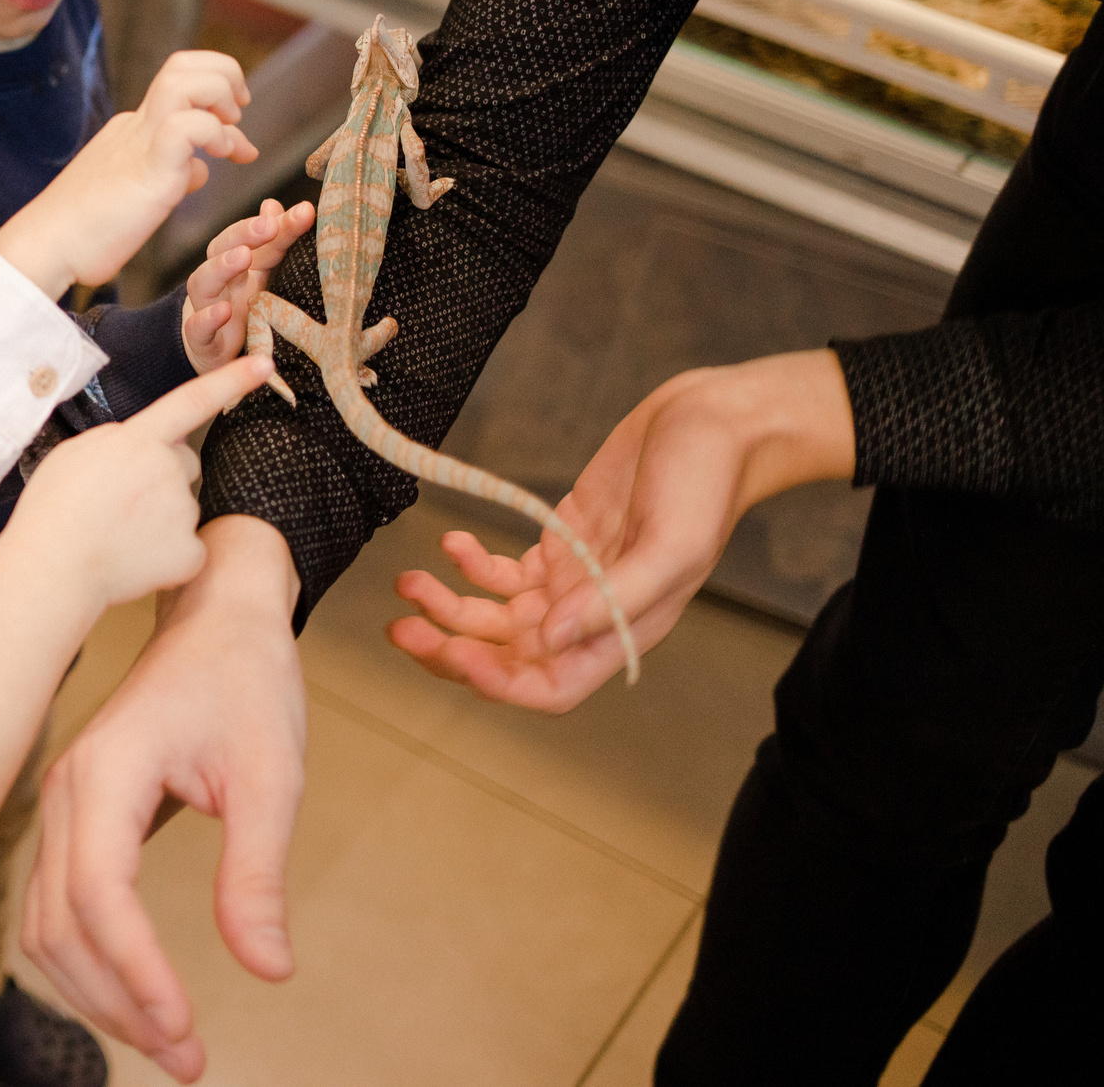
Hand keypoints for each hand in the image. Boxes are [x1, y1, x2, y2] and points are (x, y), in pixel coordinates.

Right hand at [0, 51, 257, 297]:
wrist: (45, 247)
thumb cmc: (86, 232)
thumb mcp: (141, 195)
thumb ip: (173, 174)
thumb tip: (200, 170)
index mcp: (133, 131)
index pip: (180, 85)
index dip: (217, 93)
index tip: (236, 133)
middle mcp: (136, 126)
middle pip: (182, 64)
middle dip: (224, 75)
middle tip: (239, 114)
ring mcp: (139, 141)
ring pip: (184, 79)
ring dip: (220, 94)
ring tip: (230, 132)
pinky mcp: (145, 166)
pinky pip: (185, 126)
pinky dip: (213, 133)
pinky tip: (220, 159)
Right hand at [8, 356, 273, 610]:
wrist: (52, 569)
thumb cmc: (53, 510)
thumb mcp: (75, 453)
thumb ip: (116, 440)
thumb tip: (140, 443)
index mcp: (139, 439)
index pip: (192, 401)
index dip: (231, 380)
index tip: (264, 364)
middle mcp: (169, 469)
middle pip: (184, 462)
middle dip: (163, 476)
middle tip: (118, 502)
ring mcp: (183, 512)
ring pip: (183, 507)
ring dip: (160, 519)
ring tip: (115, 534)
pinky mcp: (190, 553)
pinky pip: (188, 547)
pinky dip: (166, 557)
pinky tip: (133, 560)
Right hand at [22, 515, 304, 1082]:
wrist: (218, 616)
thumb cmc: (244, 680)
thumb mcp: (272, 773)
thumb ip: (258, 871)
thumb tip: (267, 968)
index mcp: (108, 772)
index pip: (102, 894)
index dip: (136, 970)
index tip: (187, 1028)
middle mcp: (67, 792)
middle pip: (61, 924)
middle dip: (118, 1002)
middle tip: (189, 1059)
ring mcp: (63, 805)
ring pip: (48, 925)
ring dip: (99, 992)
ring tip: (168, 1043)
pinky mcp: (76, 818)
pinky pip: (59, 906)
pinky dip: (90, 962)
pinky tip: (137, 996)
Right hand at [180, 197, 314, 375]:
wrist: (210, 348)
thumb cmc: (239, 303)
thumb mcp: (261, 272)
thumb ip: (273, 240)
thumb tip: (274, 203)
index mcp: (233, 260)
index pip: (248, 234)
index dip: (273, 222)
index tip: (303, 212)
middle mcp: (217, 278)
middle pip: (220, 248)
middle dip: (244, 234)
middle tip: (269, 225)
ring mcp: (206, 306)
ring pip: (203, 281)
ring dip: (221, 266)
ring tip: (243, 256)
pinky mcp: (202, 339)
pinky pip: (197, 327)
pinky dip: (207, 318)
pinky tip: (224, 311)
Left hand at [387, 349, 856, 711]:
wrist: (711, 425)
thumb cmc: (706, 485)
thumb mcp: (671, 546)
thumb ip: (611, 600)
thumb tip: (548, 641)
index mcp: (622, 632)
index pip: (550, 686)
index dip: (499, 683)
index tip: (455, 654)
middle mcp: (590, 616)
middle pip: (508, 657)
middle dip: (451, 648)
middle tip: (401, 625)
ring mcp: (571, 580)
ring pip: (494, 616)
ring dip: (447, 606)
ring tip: (408, 582)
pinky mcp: (559, 541)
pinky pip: (502, 572)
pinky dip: (469, 563)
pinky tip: (452, 542)